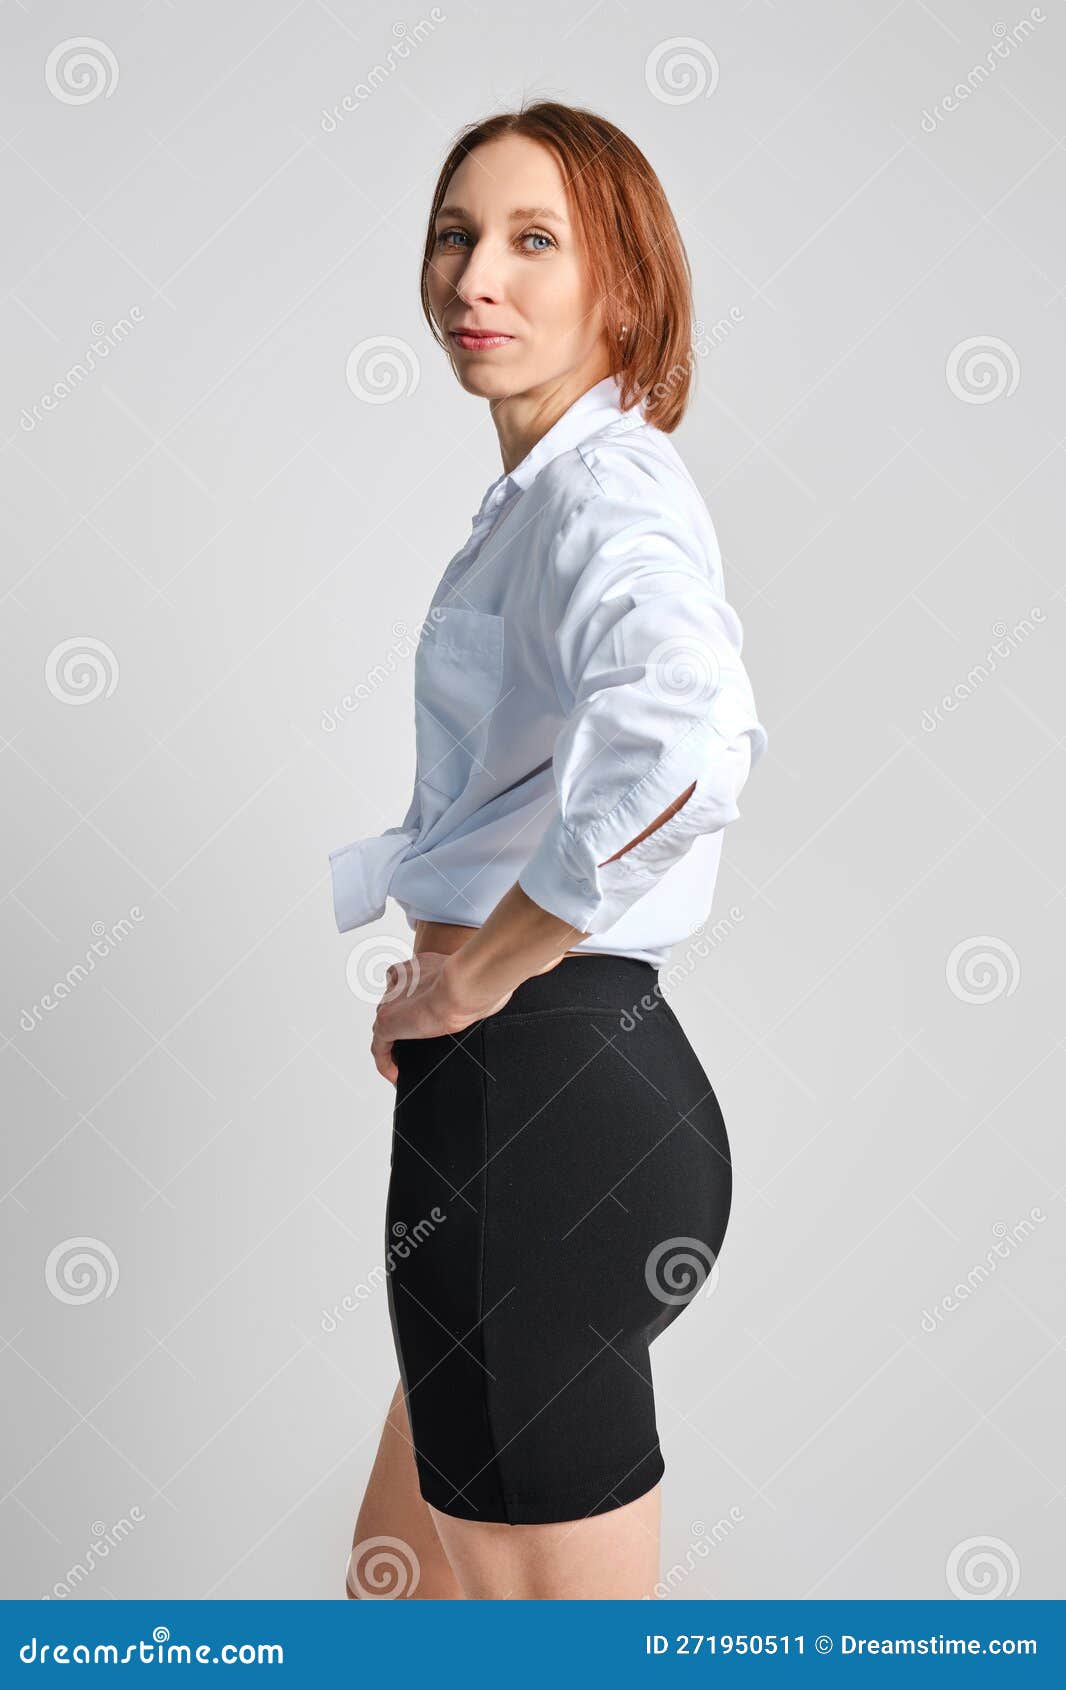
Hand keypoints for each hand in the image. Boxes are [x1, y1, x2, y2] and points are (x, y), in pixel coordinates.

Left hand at [370, 950, 513, 1084]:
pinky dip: (385, 1063)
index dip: (412, 999)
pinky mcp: (387, 1023)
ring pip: (386, 1025)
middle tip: (415, 1042)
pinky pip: (379, 1048)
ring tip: (404, 1061)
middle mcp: (401, 980)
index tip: (421, 1013)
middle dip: (402, 1022)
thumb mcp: (475, 979)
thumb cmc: (476, 978)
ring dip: (393, 1043)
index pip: (407, 982)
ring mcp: (391, 1001)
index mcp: (420, 966)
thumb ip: (475, 985)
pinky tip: (395, 1076)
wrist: (466, 982)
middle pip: (393, 1004)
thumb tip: (495, 995)